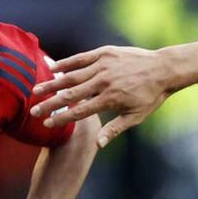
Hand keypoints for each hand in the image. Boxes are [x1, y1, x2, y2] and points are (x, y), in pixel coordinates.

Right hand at [29, 46, 171, 146]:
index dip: (61, 119)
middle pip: (70, 95)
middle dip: (50, 104)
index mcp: (109, 100)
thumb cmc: (150, 96)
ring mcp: (103, 66)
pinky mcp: (105, 53)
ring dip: (52, 84)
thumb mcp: (135, 117)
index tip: (47, 124)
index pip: (79, 112)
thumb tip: (97, 145)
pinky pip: (81, 58)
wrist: (164, 69)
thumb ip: (114, 129)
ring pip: (72, 76)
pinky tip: (52, 68)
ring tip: (36, 90)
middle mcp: (103, 82)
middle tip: (33, 110)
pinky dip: (66, 63)